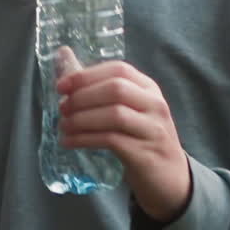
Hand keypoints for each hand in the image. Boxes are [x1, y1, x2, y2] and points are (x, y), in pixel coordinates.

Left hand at [57, 59, 191, 222]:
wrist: (168, 176)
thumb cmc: (139, 136)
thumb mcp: (124, 108)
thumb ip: (94, 84)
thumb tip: (63, 53)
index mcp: (148, 87)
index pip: (119, 70)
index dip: (87, 75)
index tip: (61, 86)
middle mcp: (154, 104)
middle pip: (116, 89)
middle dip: (83, 97)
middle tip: (62, 108)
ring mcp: (152, 129)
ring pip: (115, 115)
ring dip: (82, 119)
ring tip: (63, 126)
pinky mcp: (145, 153)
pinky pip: (112, 140)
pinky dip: (85, 139)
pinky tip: (69, 142)